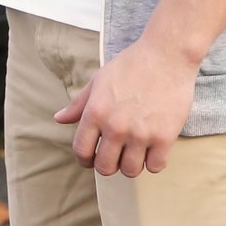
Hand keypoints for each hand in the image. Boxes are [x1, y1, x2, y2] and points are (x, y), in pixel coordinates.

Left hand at [52, 34, 197, 176]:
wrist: (166, 55)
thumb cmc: (131, 65)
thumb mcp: (99, 80)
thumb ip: (79, 104)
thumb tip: (59, 118)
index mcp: (96, 112)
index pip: (81, 151)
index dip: (84, 159)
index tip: (91, 159)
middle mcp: (115, 126)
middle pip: (105, 167)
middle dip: (107, 165)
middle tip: (114, 156)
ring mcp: (140, 134)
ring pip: (130, 171)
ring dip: (130, 164)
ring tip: (134, 152)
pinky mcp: (164, 137)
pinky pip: (155, 167)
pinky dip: (153, 162)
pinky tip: (152, 149)